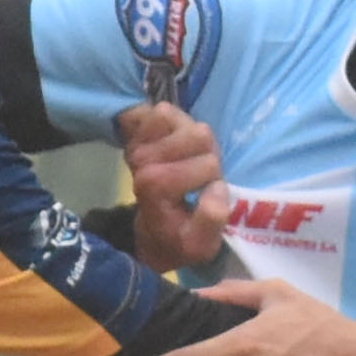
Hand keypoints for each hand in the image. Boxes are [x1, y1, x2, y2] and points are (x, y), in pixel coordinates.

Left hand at [110, 100, 230, 273]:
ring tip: (190, 160)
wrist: (152, 234)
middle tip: (200, 176)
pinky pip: (166, 110)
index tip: (205, 195)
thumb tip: (217, 189)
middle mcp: (143, 160)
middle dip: (208, 156)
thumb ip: (211, 220)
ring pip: (187, 121)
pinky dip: (178, 125)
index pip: (209, 164)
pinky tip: (177, 146)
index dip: (215, 179)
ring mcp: (138, 142)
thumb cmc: (179, 240)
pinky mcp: (137, 131)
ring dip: (194, 139)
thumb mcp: (200, 245)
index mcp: (157, 185)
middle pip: (201, 136)